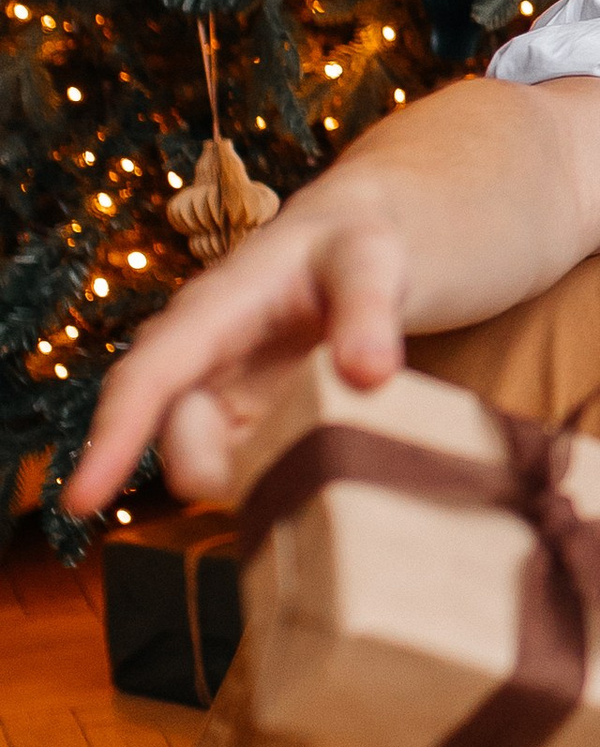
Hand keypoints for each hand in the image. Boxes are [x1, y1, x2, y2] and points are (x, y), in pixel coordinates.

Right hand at [66, 213, 410, 519]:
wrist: (356, 248)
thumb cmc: (354, 245)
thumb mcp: (372, 261)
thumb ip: (369, 310)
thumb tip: (370, 376)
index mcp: (211, 312)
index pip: (149, 378)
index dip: (114, 438)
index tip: (81, 501)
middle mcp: (200, 361)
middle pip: (182, 443)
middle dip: (227, 471)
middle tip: (313, 464)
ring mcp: (223, 399)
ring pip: (218, 467)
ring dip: (262, 480)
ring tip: (332, 459)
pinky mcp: (252, 425)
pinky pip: (252, 470)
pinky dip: (283, 480)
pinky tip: (332, 471)